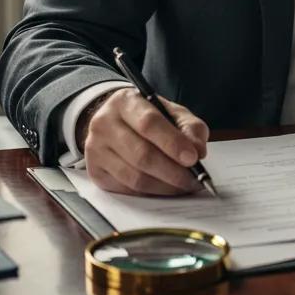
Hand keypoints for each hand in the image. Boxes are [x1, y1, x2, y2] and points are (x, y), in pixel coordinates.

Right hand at [79, 87, 209, 194]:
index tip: (193, 158)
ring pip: (134, 177)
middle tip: (193, 179)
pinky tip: (166, 188)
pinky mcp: (95, 171)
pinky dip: (152, 192)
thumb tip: (198, 150)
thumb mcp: (171, 112)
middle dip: (172, 171)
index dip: (173, 143)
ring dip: (165, 185)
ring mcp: (96, 149)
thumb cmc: (146, 116)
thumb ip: (190, 127)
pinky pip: (127, 189)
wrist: (113, 122)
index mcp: (125, 102)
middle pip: (141, 154)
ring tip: (184, 185)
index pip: (149, 123)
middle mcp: (105, 124)